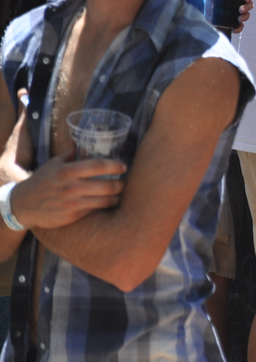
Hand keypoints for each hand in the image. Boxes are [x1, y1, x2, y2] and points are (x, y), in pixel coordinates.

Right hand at [10, 155, 125, 229]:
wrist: (23, 204)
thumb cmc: (43, 180)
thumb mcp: (55, 164)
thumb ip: (73, 155)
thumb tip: (93, 145)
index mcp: (67, 171)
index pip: (98, 166)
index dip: (115, 166)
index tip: (123, 166)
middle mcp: (70, 187)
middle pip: (107, 186)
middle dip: (121, 184)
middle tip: (126, 182)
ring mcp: (72, 203)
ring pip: (105, 200)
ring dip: (117, 197)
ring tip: (120, 193)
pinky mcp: (72, 216)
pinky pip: (95, 209)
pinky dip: (105, 206)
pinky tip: (109, 202)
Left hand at [203, 0, 254, 34]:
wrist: (207, 21)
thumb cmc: (211, 8)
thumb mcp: (210, 0)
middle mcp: (240, 5)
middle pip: (250, 4)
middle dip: (247, 7)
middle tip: (241, 10)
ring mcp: (239, 15)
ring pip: (247, 15)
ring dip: (245, 17)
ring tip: (239, 19)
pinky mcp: (236, 24)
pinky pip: (241, 26)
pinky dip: (239, 28)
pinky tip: (234, 29)